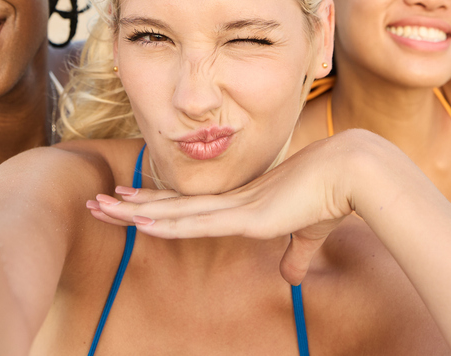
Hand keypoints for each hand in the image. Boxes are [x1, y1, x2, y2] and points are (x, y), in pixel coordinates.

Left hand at [88, 134, 368, 284]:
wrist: (353, 173)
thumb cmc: (334, 196)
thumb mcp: (309, 233)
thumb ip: (295, 254)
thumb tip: (290, 277)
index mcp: (242, 203)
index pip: (187, 208)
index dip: (155, 207)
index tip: (127, 205)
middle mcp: (230, 202)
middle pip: (169, 206)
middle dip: (131, 206)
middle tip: (96, 202)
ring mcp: (235, 207)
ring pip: (173, 211)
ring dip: (135, 212)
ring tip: (100, 207)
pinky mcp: (246, 216)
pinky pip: (197, 222)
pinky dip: (167, 224)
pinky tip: (141, 224)